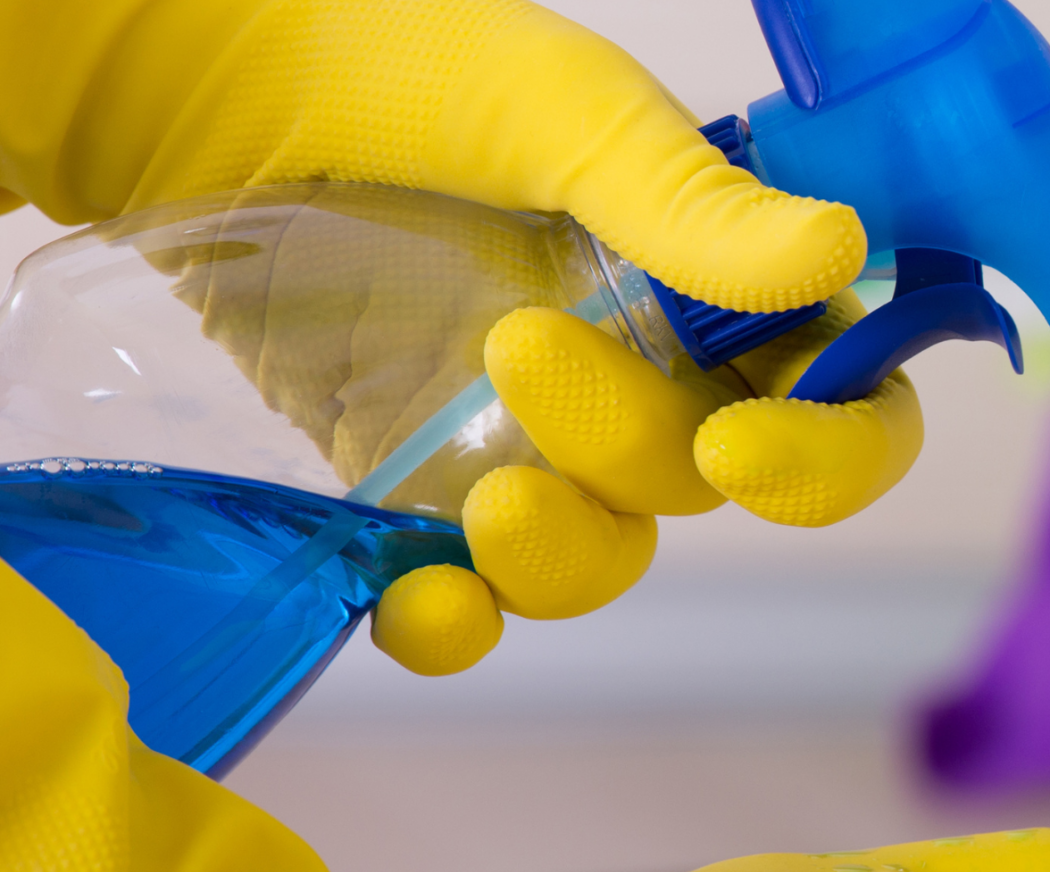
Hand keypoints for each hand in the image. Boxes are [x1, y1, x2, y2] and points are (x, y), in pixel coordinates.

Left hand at [0, 0, 926, 674]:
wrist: (195, 82)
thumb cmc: (389, 56)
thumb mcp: (552, 106)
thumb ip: (688, 198)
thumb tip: (839, 251)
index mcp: (710, 274)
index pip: (839, 391)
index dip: (829, 450)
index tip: (740, 449)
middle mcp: (640, 364)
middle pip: (704, 480)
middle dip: (629, 449)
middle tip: (519, 350)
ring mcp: (529, 433)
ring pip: (603, 554)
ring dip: (563, 562)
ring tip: (482, 511)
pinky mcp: (417, 483)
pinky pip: (470, 596)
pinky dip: (454, 622)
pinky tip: (414, 599)